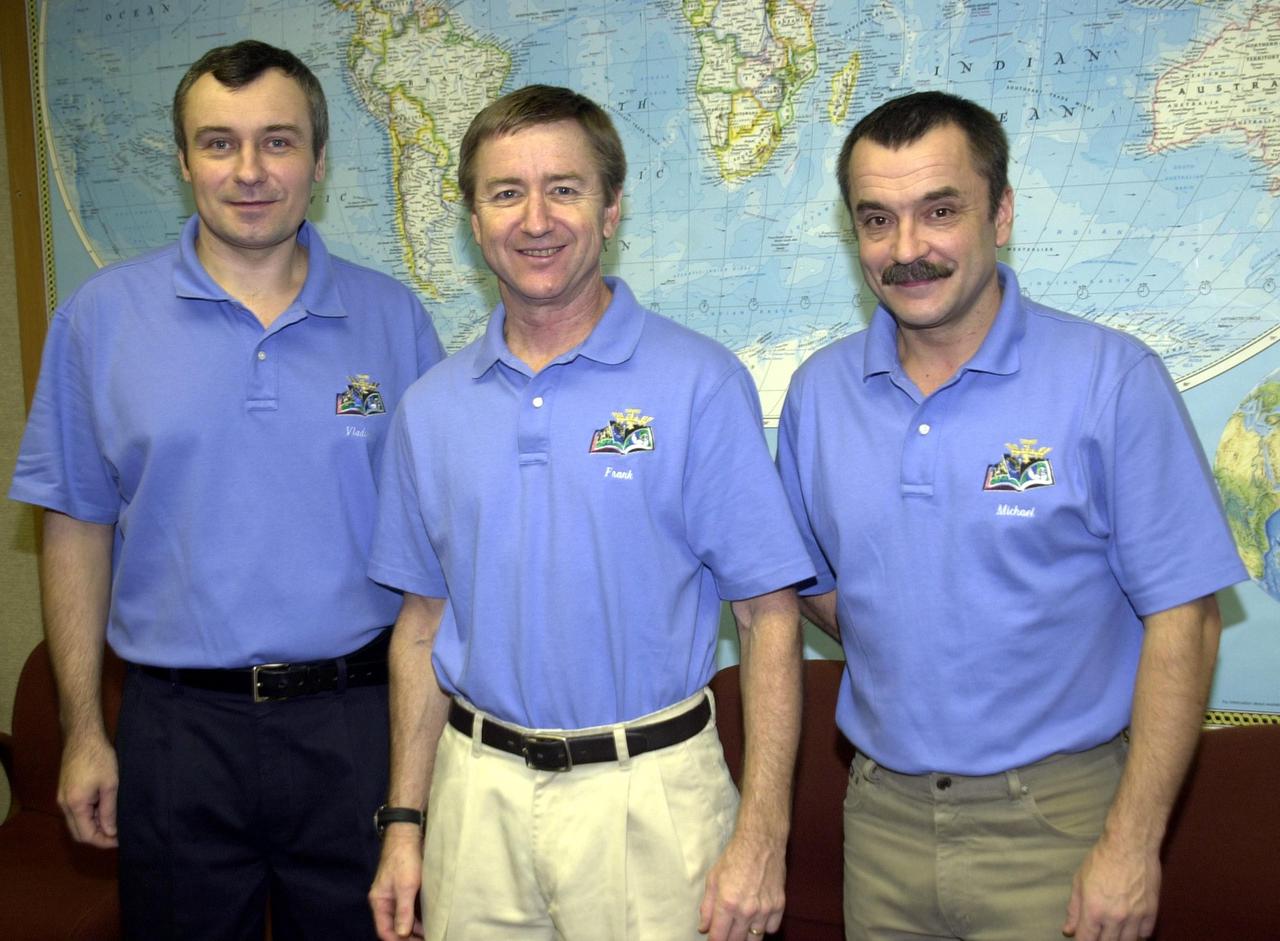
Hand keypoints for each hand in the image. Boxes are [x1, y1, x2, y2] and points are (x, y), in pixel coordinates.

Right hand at [57, 733, 117, 847]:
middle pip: (78, 832)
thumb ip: (109, 811)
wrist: (83, 736)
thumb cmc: (100, 758)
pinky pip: (75, 811)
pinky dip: (89, 815)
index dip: (103, 841)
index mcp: (75, 805)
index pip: (86, 835)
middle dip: (98, 836)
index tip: (120, 840)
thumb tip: (110, 831)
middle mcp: (64, 805)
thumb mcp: (110, 785)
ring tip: (114, 822)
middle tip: (118, 833)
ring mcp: (62, 797)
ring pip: (76, 822)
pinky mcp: (65, 790)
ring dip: (93, 825)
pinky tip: (104, 810)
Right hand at [369, 827, 425, 939]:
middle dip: (408, 936)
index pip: (385, 931)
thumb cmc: (404, 858)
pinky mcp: (403, 887)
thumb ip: (403, 911)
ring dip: (414, 927)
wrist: (407, 833)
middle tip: (426, 938)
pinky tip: (428, 920)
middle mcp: (384, 900)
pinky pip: (408, 907)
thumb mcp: (406, 887)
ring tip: (430, 933)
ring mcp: (393, 894)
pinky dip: (417, 916)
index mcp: (379, 901)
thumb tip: (402, 934)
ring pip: (402, 917)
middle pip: (393, 926)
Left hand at [698, 829, 785, 939]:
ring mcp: (765, 909)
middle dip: (729, 939)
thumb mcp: (713, 878)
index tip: (714, 939)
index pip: (719, 937)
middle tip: (727, 930)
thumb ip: (707, 907)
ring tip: (742, 925)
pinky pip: (772, 929)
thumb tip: (703, 928)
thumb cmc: (734, 857)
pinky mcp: (779, 905)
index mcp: (727, 903)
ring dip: (747, 935)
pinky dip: (764, 927)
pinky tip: (758, 917)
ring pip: (755, 939)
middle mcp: (746, 910)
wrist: (761, 841)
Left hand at [1063, 833, 1160, 940]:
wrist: (1130, 846)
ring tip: (1113, 932)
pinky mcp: (1151, 912)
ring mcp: (1135, 917)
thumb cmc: (1101, 860)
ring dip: (1119, 939)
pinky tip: (1130, 928)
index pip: (1086, 940)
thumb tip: (1068, 930)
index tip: (1083, 938)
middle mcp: (1114, 918)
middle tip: (1098, 932)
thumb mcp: (1079, 881)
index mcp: (1093, 910)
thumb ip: (1074, 909)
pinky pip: (1145, 934)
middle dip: (1100, 940)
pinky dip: (1137, 935)